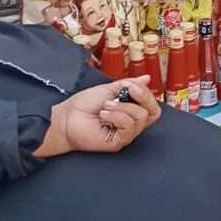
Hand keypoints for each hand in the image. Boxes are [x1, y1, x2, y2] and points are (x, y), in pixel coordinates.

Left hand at [38, 76, 160, 156]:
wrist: (66, 118)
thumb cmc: (83, 105)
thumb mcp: (109, 89)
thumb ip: (129, 84)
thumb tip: (146, 78)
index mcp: (130, 110)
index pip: (151, 105)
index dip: (147, 94)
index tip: (132, 86)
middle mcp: (131, 123)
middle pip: (153, 113)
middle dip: (143, 98)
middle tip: (127, 91)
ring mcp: (126, 133)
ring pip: (141, 117)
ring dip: (123, 107)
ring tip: (106, 106)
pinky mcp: (118, 141)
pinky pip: (129, 127)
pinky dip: (117, 117)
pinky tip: (104, 115)